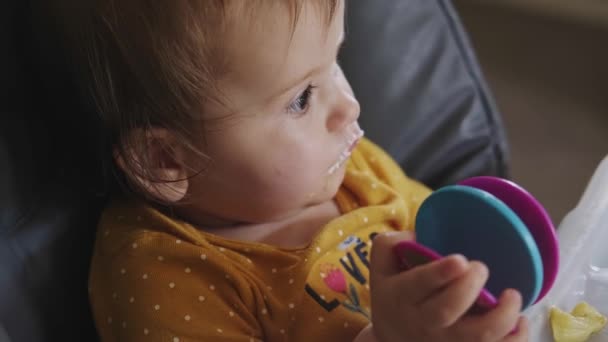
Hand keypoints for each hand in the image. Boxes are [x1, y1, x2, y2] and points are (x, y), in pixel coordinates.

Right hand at [369, 232, 527, 341]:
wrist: (391, 338)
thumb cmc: (393, 296)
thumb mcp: (381, 267)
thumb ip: (391, 244)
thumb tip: (419, 233)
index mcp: (402, 295)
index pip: (420, 284)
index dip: (440, 273)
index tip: (460, 260)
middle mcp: (424, 322)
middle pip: (449, 309)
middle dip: (470, 286)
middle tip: (481, 267)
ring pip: (479, 335)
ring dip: (502, 315)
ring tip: (512, 294)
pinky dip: (515, 338)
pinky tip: (520, 321)